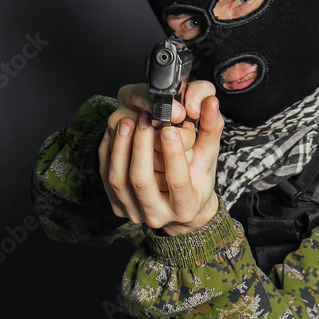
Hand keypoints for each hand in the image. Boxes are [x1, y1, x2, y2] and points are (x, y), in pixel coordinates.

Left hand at [99, 80, 223, 232]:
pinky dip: (108, 153)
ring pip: (119, 180)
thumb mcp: (208, 156)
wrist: (181, 207)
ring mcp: (135, 213)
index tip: (168, 129)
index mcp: (185, 207)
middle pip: (142, 181)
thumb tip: (212, 102)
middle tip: (145, 119)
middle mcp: (159, 216)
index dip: (172, 154)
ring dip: (121, 147)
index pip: (177, 181)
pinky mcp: (118, 207)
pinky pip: (106, 178)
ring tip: (127, 122)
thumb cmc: (197, 179)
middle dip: (141, 147)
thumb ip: (211, 128)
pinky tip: (114, 133)